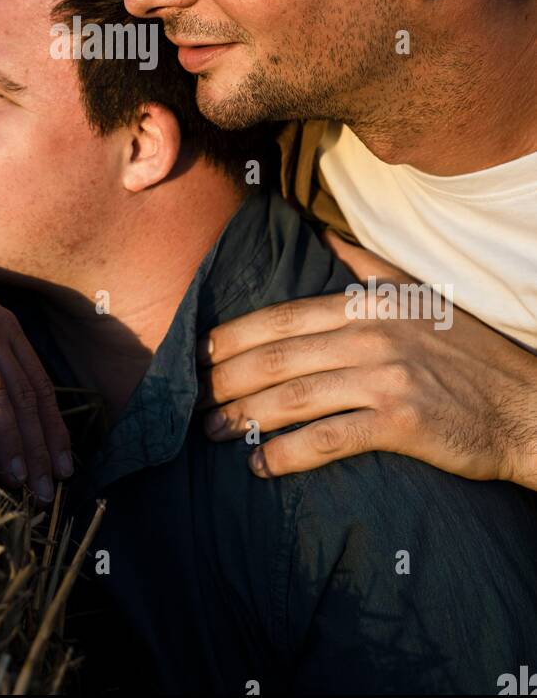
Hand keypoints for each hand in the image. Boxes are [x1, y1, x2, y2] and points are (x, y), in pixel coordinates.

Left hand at [197, 229, 536, 488]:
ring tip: (213, 433)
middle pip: (277, 356)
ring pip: (293, 397)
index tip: (200, 354)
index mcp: (367, 304)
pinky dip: (286, 454)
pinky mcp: (399, 422)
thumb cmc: (469, 352)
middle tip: (193, 400)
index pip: (282, 317)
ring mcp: (384, 378)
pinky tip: (260, 465)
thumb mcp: (420, 293)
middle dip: (226, 379)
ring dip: (244, 417)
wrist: (524, 405)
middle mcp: (369, 335)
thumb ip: (367, 264)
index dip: (235, 336)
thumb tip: (324, 232)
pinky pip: (327, 439)